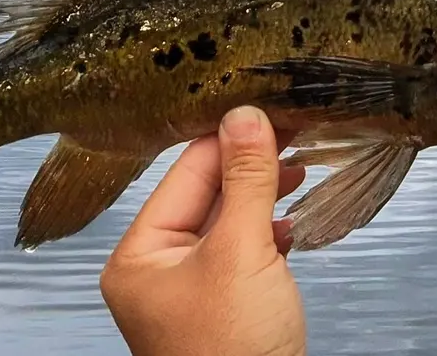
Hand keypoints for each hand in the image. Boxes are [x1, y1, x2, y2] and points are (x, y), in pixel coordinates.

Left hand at [100, 106, 306, 355]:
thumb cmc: (234, 347)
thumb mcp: (241, 251)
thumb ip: (246, 179)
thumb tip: (246, 113)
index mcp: (138, 255)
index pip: (184, 172)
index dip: (230, 136)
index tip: (271, 106)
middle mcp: (154, 269)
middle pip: (205, 194)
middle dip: (250, 165)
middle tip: (294, 131)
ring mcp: (187, 291)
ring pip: (226, 221)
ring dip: (262, 196)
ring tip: (298, 170)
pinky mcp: (219, 307)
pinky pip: (239, 252)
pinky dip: (266, 233)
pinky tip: (290, 225)